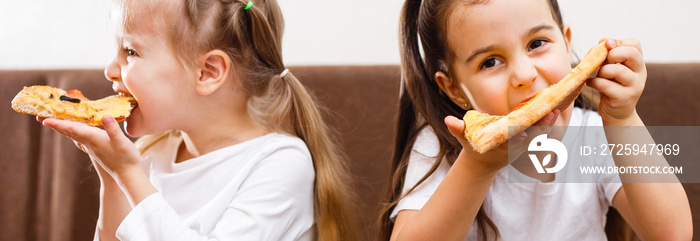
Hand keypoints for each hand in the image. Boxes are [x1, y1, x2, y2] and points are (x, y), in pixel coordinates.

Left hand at [38, 116, 141, 179]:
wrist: (127, 174)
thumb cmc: (126, 158)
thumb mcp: (122, 142)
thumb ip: (113, 129)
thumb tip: (105, 116)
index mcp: (93, 138)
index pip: (72, 129)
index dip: (58, 124)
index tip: (44, 120)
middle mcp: (89, 143)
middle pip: (68, 132)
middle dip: (54, 124)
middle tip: (39, 117)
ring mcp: (90, 147)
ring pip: (71, 135)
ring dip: (61, 128)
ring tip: (51, 121)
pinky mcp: (94, 149)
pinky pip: (78, 138)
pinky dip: (71, 132)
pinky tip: (72, 132)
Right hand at [444, 109, 559, 173]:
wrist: (484, 162)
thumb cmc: (472, 146)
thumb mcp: (463, 138)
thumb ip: (457, 129)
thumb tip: (448, 120)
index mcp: (498, 148)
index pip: (509, 144)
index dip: (516, 140)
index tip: (523, 136)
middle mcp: (513, 149)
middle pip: (529, 140)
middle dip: (539, 129)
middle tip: (549, 114)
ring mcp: (522, 148)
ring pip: (538, 138)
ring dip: (547, 126)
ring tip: (555, 110)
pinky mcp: (528, 144)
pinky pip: (540, 135)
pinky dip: (547, 125)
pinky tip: (554, 110)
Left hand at [587, 38, 645, 124]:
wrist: (617, 112)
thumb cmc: (611, 86)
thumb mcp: (610, 67)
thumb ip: (608, 54)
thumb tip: (603, 40)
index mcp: (638, 63)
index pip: (635, 44)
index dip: (618, 42)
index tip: (606, 47)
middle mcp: (640, 73)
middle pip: (631, 53)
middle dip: (612, 54)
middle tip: (604, 62)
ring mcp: (634, 86)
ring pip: (617, 70)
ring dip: (602, 70)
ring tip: (598, 75)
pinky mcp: (624, 98)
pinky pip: (606, 85)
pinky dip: (594, 82)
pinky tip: (591, 83)